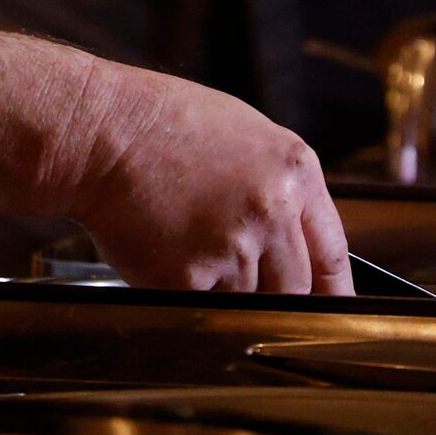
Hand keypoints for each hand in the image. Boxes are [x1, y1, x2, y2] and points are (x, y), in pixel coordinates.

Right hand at [64, 69, 349, 294]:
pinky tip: (164, 249)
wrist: (102, 131)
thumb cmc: (164, 125)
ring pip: (244, 301)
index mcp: (293, 170)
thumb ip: (280, 186)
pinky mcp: (188, 276)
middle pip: (295, 290)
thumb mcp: (245, 135)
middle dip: (272, 294)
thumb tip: (298, 238)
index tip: (328, 309)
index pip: (333, 255)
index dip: (333, 292)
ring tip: (186, 240)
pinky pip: (199, 306)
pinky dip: (182, 291)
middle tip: (241, 278)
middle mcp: (272, 209)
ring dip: (220, 288)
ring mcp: (232, 246)